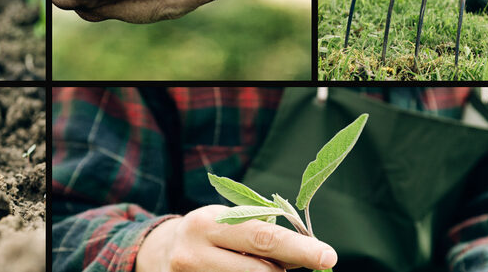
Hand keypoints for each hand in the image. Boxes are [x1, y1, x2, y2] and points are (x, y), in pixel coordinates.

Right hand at [135, 206, 337, 271]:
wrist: (159, 253)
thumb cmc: (207, 234)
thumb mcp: (226, 221)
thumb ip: (260, 233)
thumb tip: (307, 254)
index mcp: (208, 224)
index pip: (263, 238)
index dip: (300, 249)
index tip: (329, 257)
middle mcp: (195, 254)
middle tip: (299, 266)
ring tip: (260, 267)